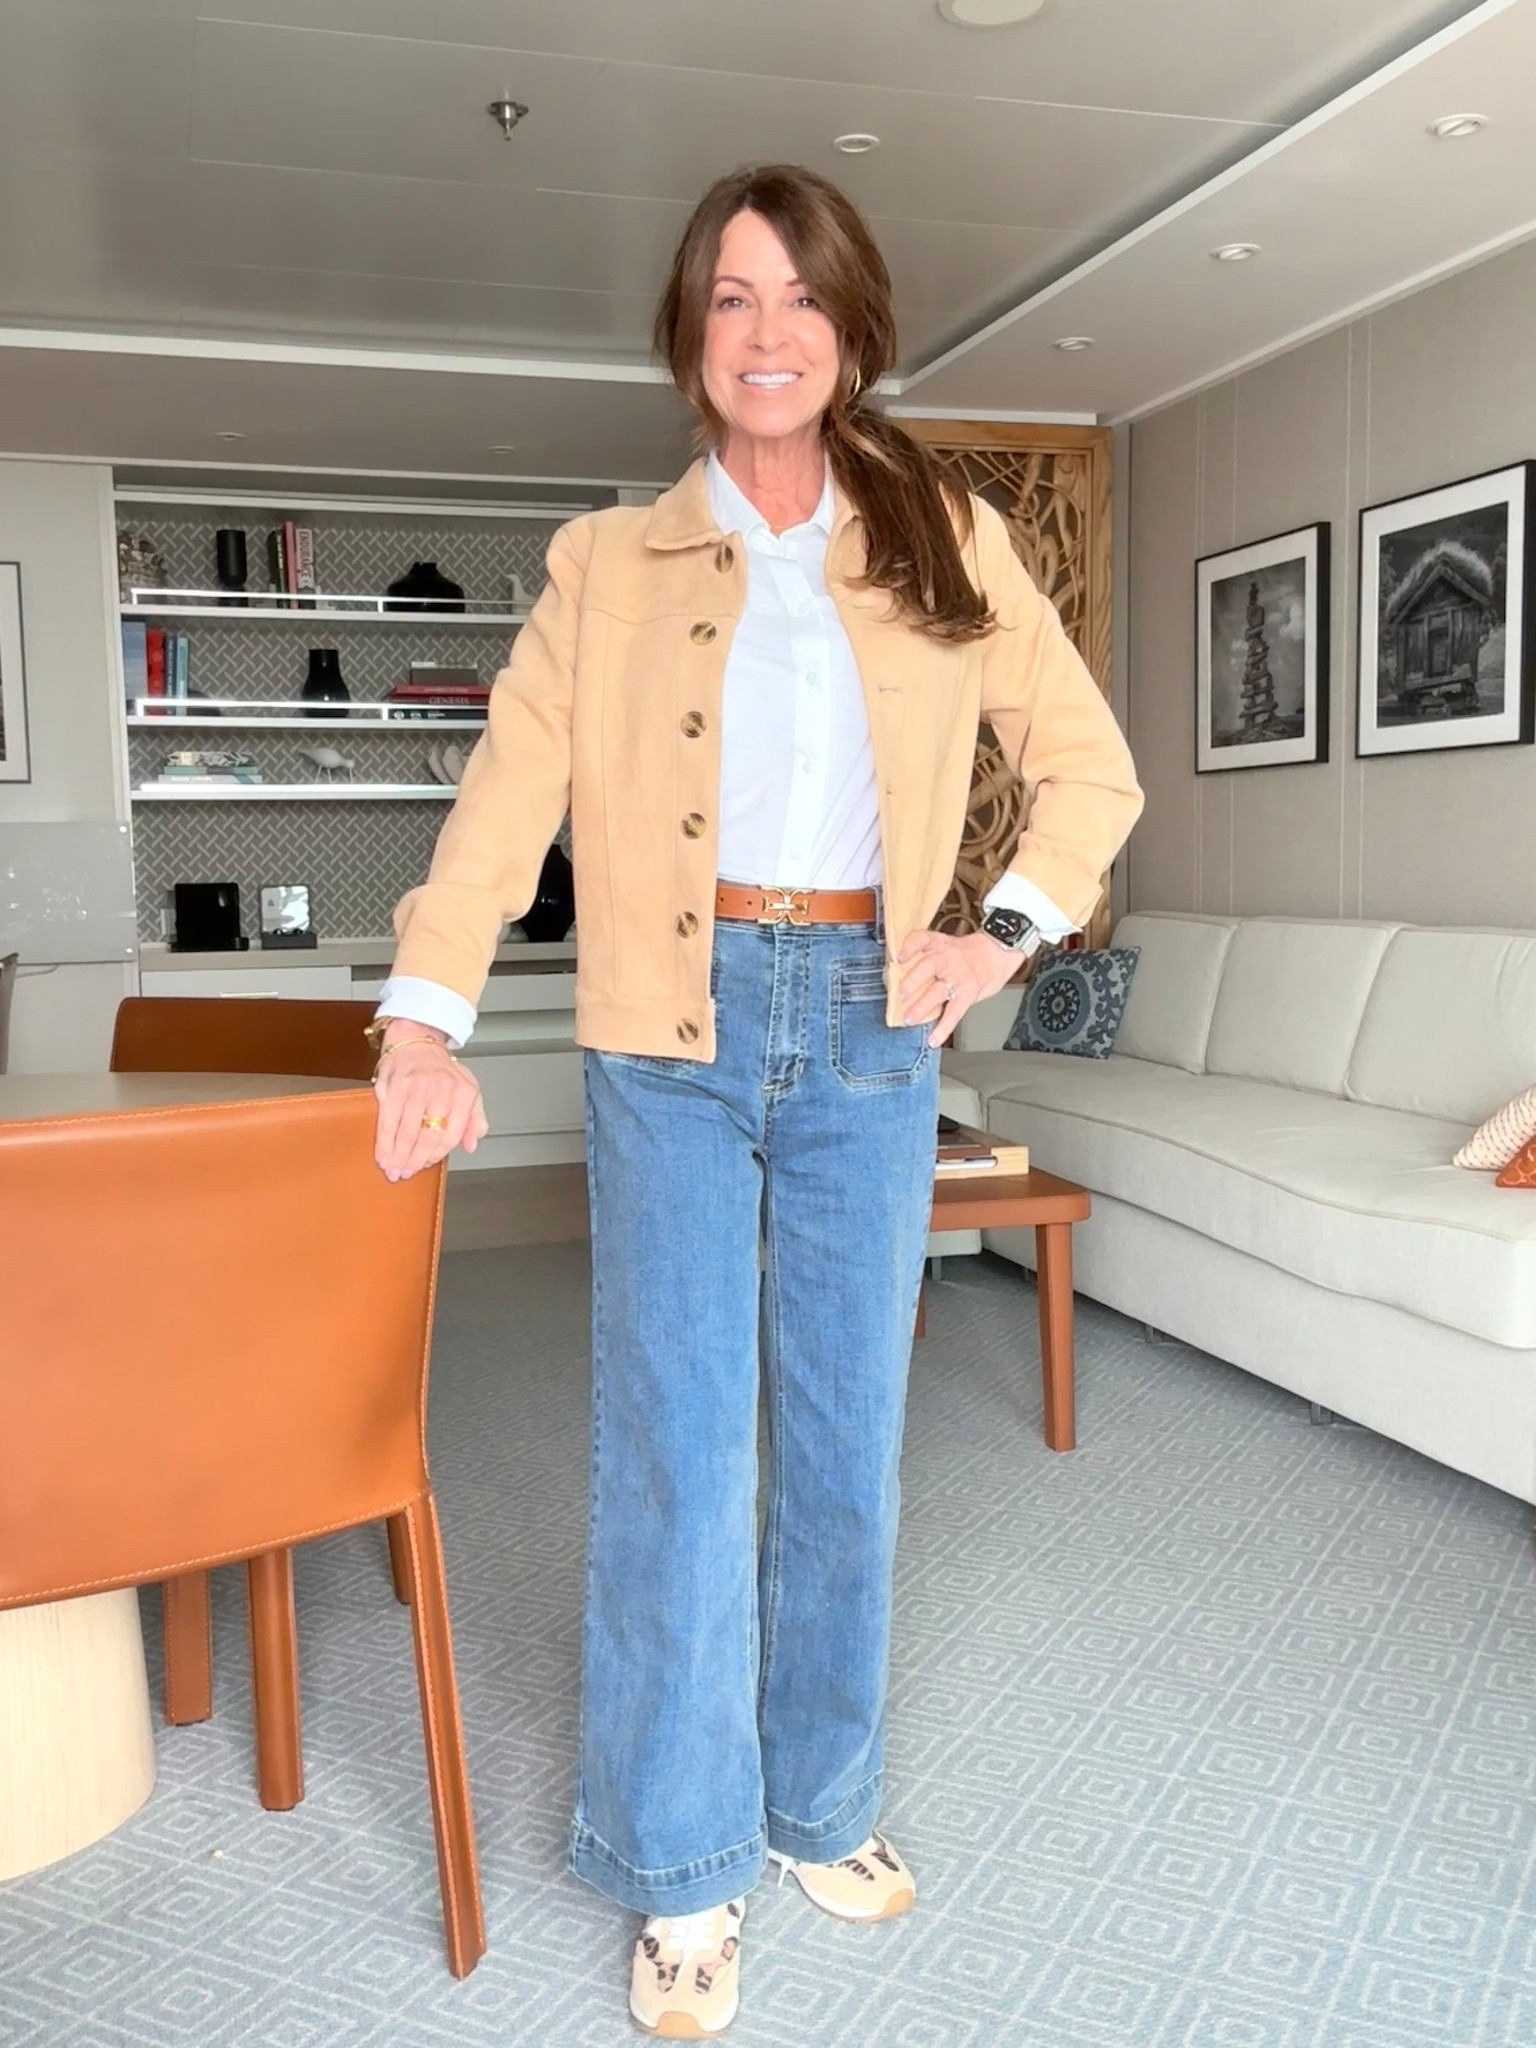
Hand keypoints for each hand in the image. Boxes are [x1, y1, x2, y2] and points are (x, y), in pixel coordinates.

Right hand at [372, 1021, 488, 1181]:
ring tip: (393, 1170)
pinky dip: (384, 1142)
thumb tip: (471, 1145)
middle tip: (405, 1173)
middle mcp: (441, 1089)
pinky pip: (388, 1121)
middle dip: (415, 1160)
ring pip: (406, 1132)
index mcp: (463, 1093)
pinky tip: (383, 1154)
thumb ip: (475, 1120)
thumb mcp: (470, 1091)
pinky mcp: (395, 1086)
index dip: (436, 1155)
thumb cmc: (443, 1072)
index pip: (451, 1134)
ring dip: (398, 1155)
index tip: (426, 1165)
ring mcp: (417, 1087)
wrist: (416, 1043)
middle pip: (427, 1136)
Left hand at [895, 928, 1024, 1049]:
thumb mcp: (946, 946)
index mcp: (940, 945)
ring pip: (938, 991)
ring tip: (910, 1018)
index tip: (899, 956)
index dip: (910, 946)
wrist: (998, 952)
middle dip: (912, 981)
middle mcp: (948, 959)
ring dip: (922, 1006)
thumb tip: (894, 974)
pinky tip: (934, 1039)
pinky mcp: (968, 994)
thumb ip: (925, 958)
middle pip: (929, 967)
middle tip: (900, 994)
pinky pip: (955, 1012)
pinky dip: (944, 1028)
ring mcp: (959, 977)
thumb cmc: (968, 953)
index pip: (923, 939)